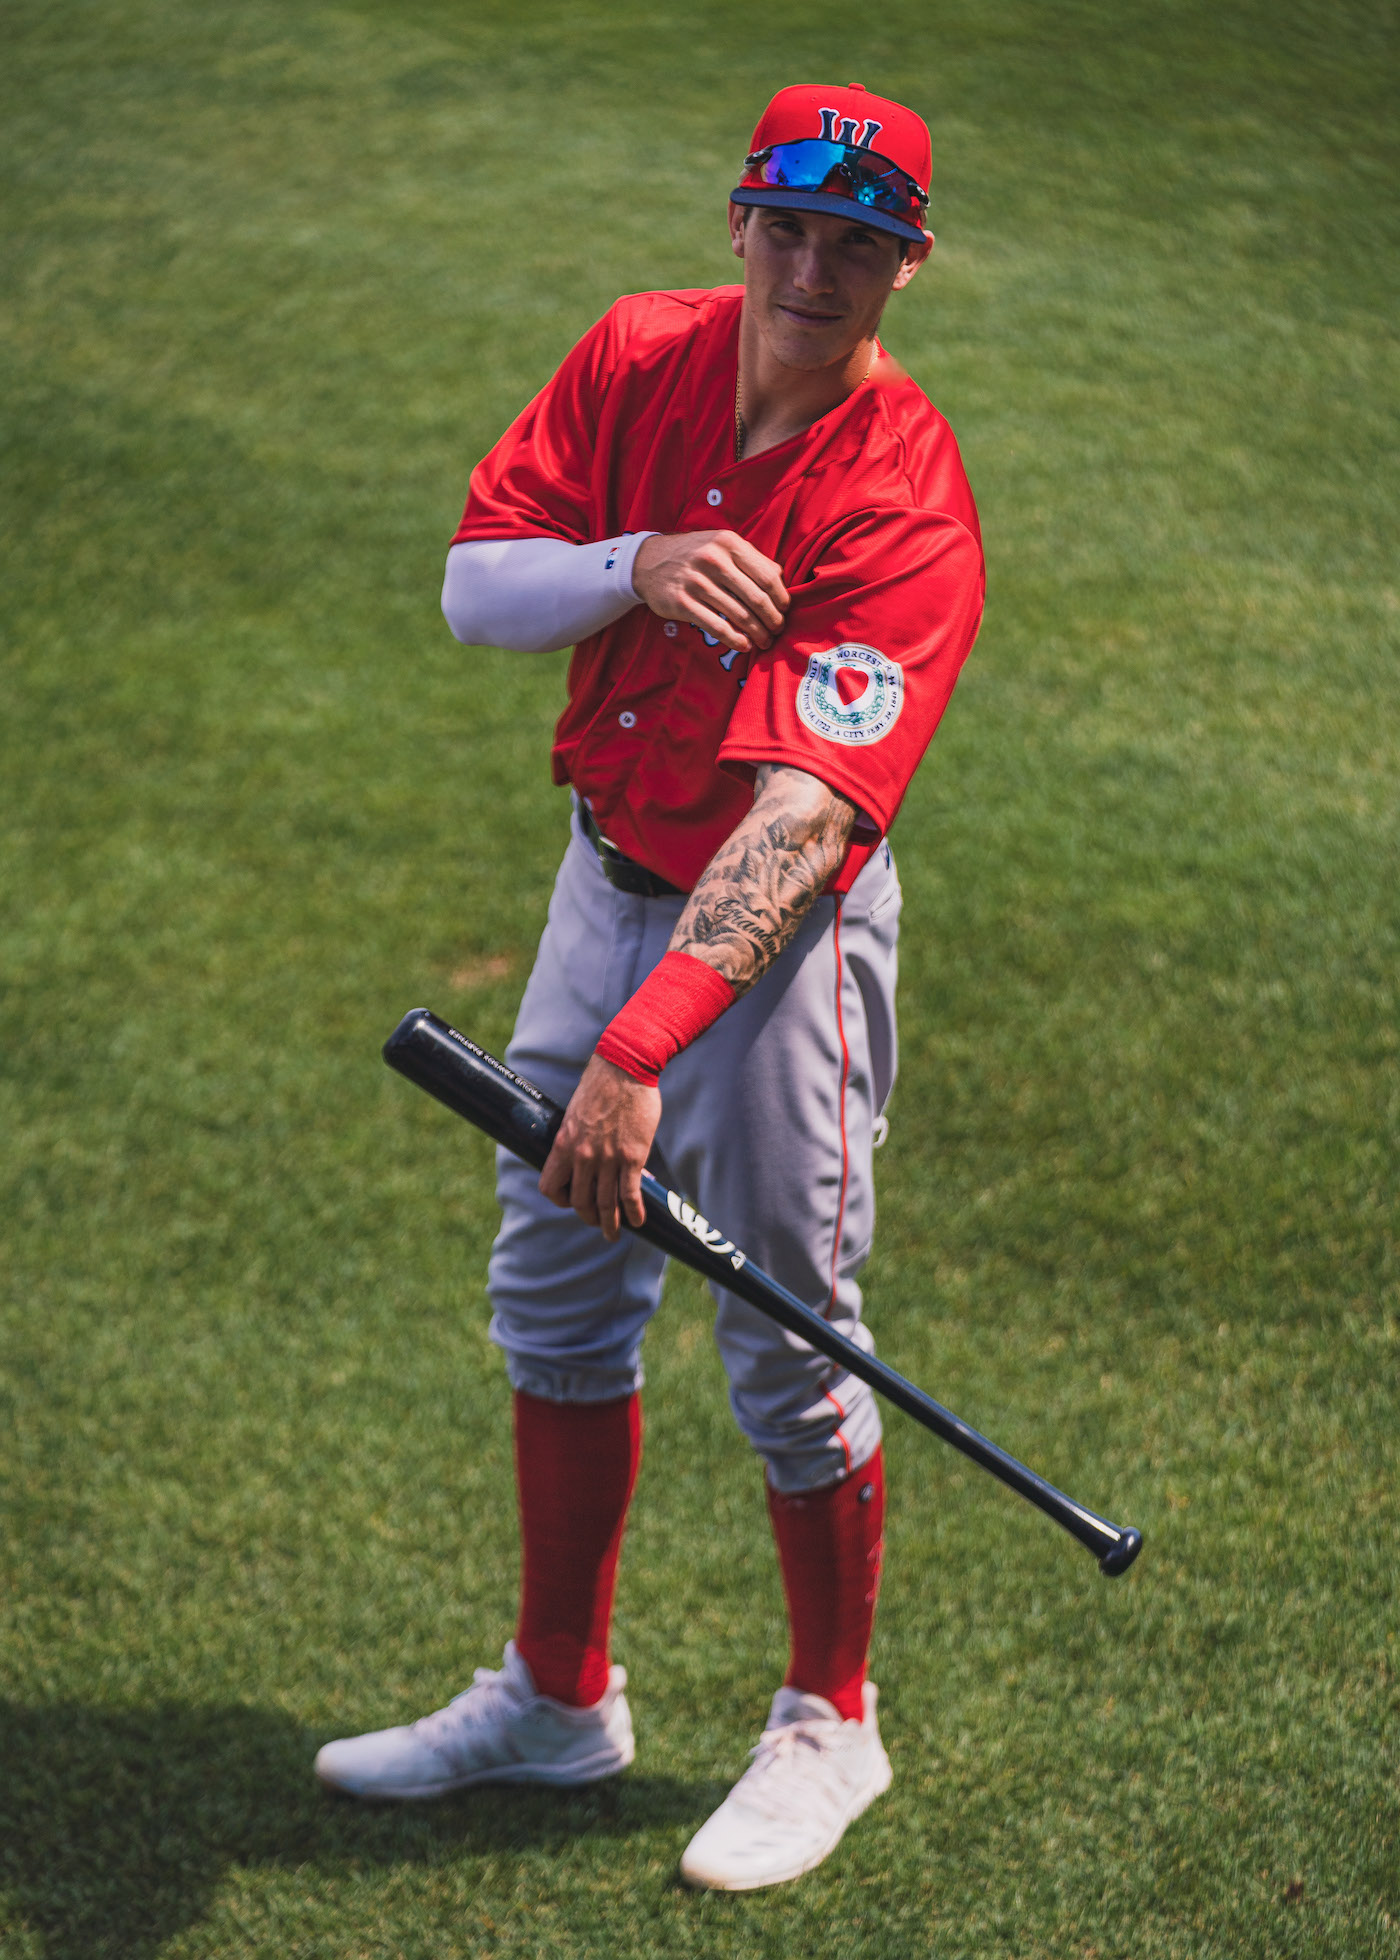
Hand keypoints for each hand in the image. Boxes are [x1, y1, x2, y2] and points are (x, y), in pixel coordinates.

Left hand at [538, 1054, 661, 1242]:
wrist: (625, 1067)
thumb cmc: (601, 1084)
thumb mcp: (576, 1113)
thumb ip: (577, 1137)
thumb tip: (583, 1153)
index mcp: (563, 1144)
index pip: (551, 1187)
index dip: (561, 1199)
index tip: (572, 1201)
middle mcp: (583, 1156)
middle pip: (581, 1202)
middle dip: (589, 1218)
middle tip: (599, 1224)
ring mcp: (608, 1159)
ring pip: (606, 1204)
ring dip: (612, 1224)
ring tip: (616, 1233)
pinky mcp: (632, 1157)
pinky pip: (630, 1194)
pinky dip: (634, 1212)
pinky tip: (639, 1220)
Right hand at [632, 531, 788, 654]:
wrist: (648, 562)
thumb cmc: (694, 555)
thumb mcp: (721, 545)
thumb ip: (750, 558)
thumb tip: (781, 579)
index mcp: (728, 543)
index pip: (767, 576)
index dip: (781, 598)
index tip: (785, 610)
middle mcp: (713, 561)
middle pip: (757, 598)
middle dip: (773, 619)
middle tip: (778, 630)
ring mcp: (697, 583)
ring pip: (740, 616)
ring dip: (758, 633)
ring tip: (765, 641)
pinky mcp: (683, 604)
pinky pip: (718, 627)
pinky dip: (735, 640)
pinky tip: (745, 645)